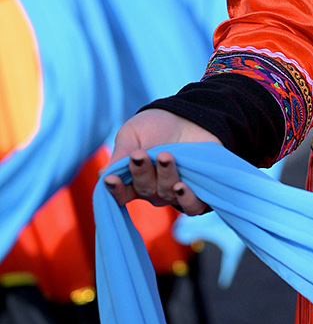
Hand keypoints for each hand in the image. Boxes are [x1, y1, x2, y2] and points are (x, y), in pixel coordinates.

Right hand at [104, 110, 218, 213]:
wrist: (190, 116)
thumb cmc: (156, 126)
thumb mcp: (133, 133)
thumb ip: (121, 153)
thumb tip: (104, 175)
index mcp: (133, 178)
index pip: (121, 193)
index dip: (115, 189)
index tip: (111, 179)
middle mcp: (154, 189)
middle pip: (145, 190)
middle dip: (141, 172)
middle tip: (141, 155)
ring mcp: (175, 192)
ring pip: (167, 195)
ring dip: (165, 177)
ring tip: (166, 157)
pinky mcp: (199, 192)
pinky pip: (192, 207)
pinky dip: (187, 200)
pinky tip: (182, 187)